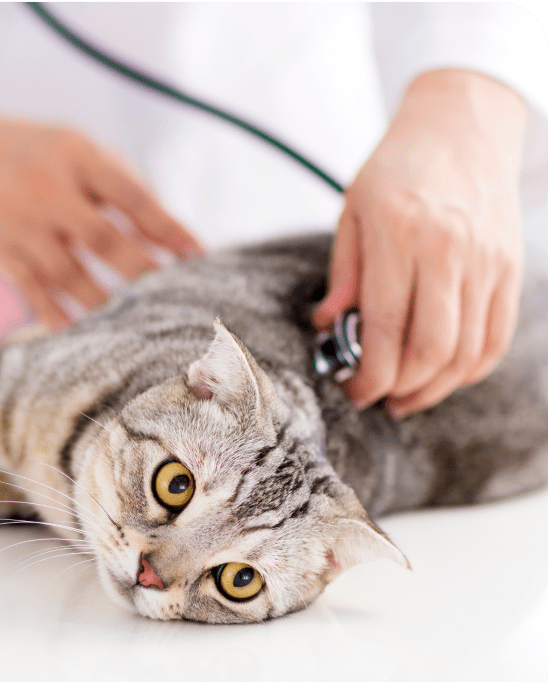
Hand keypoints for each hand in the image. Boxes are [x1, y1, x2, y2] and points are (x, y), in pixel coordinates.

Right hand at [0, 98, 202, 329]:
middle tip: (173, 298)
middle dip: (141, 271)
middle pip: (102, 238)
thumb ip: (123, 187)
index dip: (167, 228)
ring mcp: (20, 223)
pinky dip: (57, 315)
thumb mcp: (80, 151)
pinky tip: (82, 334)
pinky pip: (33, 291)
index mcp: (76, 156)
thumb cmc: (39, 154)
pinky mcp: (0, 251)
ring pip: (68, 273)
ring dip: (105, 301)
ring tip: (136, 324)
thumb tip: (167, 238)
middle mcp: (46, 188)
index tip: (198, 255)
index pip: (131, 197)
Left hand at [313, 70, 525, 416]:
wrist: (462, 124)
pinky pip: (496, 337)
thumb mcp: (353, 210)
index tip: (354, 391)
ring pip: (466, 352)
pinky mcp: (510, 268)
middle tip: (377, 398)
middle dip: (400, 389)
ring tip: (406, 396)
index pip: (385, 327)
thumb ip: (344, 274)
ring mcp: (487, 261)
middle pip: (431, 350)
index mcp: (400, 235)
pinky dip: (470, 368)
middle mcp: (450, 251)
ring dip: (434, 388)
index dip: (369, 374)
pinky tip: (444, 376)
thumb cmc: (397, 167)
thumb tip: (329, 326)